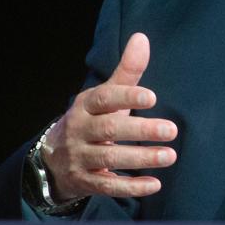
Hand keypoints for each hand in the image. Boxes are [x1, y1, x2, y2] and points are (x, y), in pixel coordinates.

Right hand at [42, 32, 177, 199]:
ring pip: (109, 159)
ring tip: (170, 156)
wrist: (53, 158)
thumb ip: (127, 71)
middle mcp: (80, 130)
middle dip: (141, 131)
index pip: (105, 99)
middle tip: (172, 130)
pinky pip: (107, 186)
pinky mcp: (84, 182)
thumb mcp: (105, 95)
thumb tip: (142, 37)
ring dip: (141, 158)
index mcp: (86, 105)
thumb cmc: (92, 119)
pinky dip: (130, 187)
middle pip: (110, 130)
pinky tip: (154, 184)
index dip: (127, 97)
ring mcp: (80, 158)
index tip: (152, 98)